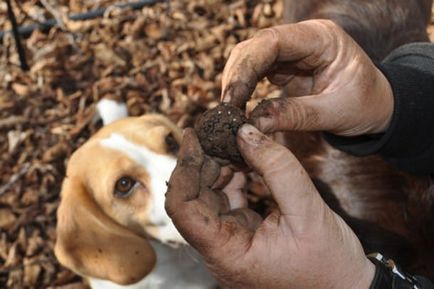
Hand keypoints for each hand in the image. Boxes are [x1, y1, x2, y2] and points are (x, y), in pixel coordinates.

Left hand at [165, 125, 374, 288]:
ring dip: (218, 166)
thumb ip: (278, 169)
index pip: (183, 209)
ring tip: (234, 140)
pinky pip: (227, 200)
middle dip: (203, 161)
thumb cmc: (330, 263)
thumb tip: (246, 133)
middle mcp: (221, 250)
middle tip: (219, 130)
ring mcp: (230, 242)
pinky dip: (232, 177)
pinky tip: (243, 158)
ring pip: (208, 197)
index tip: (193, 136)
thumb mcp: (308, 211)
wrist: (345, 287)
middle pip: (193, 198)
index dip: (183, 169)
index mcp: (227, 254)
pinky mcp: (242, 233)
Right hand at [221, 20, 392, 136]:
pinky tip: (237, 106)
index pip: (272, 41)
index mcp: (322, 38)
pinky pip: (256, 72)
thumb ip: (295, 115)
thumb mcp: (335, 113)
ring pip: (251, 57)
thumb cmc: (366, 105)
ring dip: (236, 82)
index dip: (247, 67)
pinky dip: (244, 88)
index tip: (232, 98)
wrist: (378, 107)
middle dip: (236, 76)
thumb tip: (254, 126)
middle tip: (225, 109)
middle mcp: (303, 38)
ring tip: (228, 111)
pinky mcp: (285, 65)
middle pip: (256, 47)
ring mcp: (293, 50)